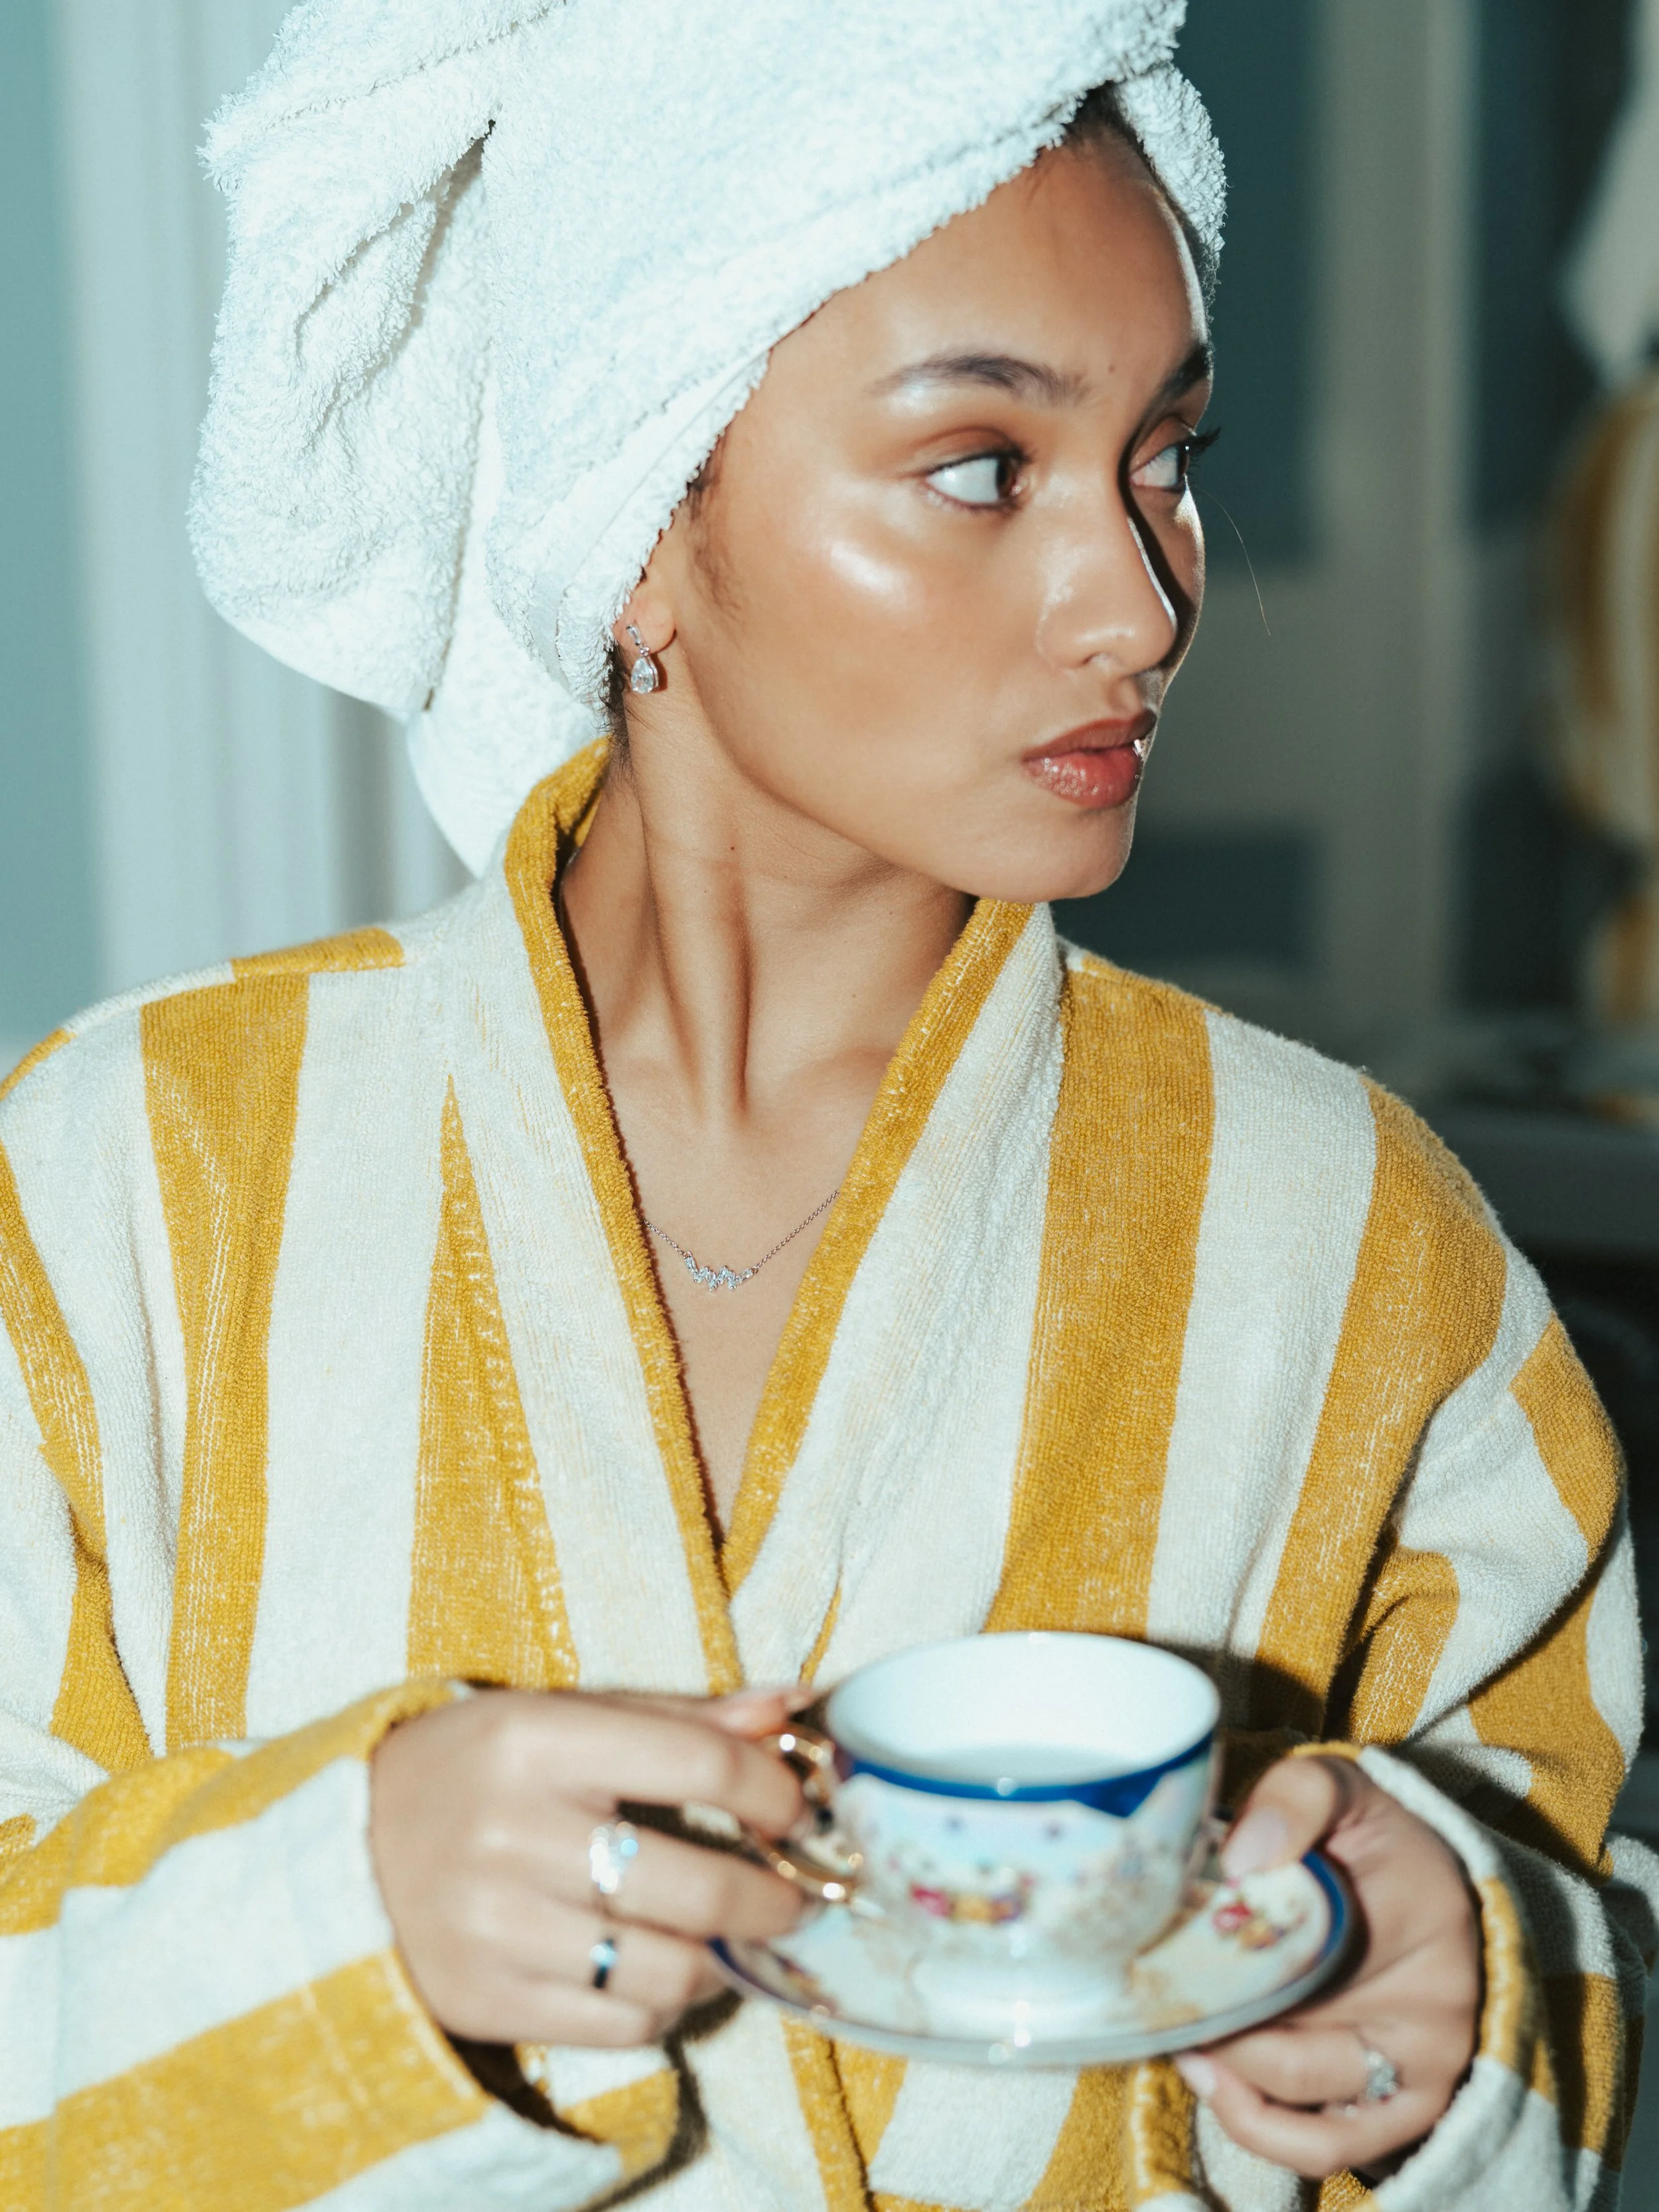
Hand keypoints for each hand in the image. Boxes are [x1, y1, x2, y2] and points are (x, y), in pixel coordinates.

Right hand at [370, 1686, 805, 2046]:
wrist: (342, 1851)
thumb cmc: (473, 1770)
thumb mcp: (558, 1717)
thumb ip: (677, 1716)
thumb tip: (791, 1707)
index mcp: (534, 1740)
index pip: (696, 1761)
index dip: (771, 1790)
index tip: (796, 1808)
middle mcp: (513, 1834)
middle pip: (696, 1884)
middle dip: (771, 1896)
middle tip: (794, 1894)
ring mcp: (496, 1928)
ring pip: (667, 1968)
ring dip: (718, 1960)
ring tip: (722, 1939)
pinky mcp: (486, 2002)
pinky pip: (621, 2024)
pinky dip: (659, 2006)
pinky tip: (655, 1974)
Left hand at [1174, 1755, 1480, 2178]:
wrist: (1445, 1888)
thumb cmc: (1378, 1839)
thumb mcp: (1342, 1789)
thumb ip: (1294, 1799)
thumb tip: (1241, 1858)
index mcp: (1419, 1911)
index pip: (1304, 1948)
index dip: (1222, 1957)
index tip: (1164, 1942)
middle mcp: (1433, 2003)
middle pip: (1291, 2025)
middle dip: (1210, 2014)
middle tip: (1154, 1990)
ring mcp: (1427, 2066)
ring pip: (1299, 2094)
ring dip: (1224, 2071)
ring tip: (1179, 2033)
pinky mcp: (1415, 2109)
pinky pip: (1333, 2146)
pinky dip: (1264, 2128)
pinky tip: (1216, 2084)